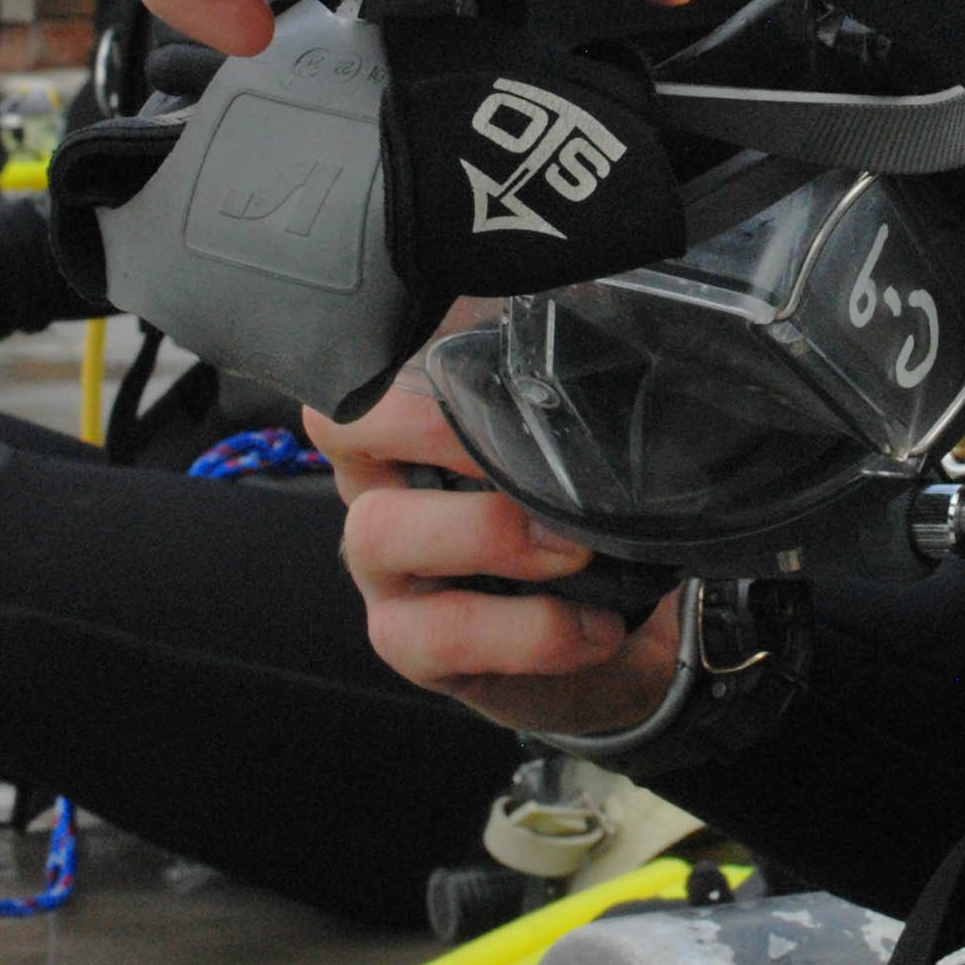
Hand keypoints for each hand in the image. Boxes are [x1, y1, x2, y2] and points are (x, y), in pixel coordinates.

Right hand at [317, 366, 682, 736]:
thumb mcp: (573, 450)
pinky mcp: (409, 645)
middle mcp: (380, 486)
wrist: (622, 638)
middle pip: (342, 427)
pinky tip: (594, 626)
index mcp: (413, 424)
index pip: (365, 363)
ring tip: (575, 550)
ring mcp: (384, 569)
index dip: (411, 353)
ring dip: (488, 533)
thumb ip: (562, 395)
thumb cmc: (583, 524)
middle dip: (437, 426)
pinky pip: (439, 634)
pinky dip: (530, 630)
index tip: (497, 359)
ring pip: (378, 529)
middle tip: (537, 453)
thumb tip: (599, 319)